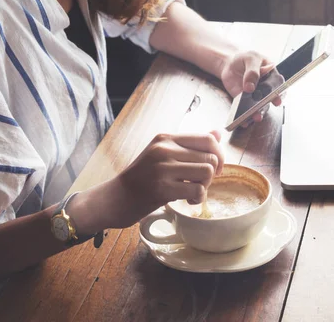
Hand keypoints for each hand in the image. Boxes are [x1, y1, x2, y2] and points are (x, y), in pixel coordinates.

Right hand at [69, 131, 224, 232]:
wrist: (114, 199)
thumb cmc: (141, 178)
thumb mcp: (163, 154)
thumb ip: (191, 144)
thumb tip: (219, 132)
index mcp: (166, 138)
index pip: (207, 139)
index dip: (219, 155)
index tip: (216, 168)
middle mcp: (164, 149)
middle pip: (210, 157)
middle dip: (212, 174)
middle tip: (198, 184)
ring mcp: (162, 168)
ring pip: (207, 173)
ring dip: (205, 187)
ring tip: (192, 192)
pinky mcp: (162, 189)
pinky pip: (197, 190)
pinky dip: (198, 199)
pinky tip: (187, 201)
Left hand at [220, 50, 282, 124]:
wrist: (229, 63)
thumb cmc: (244, 58)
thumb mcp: (250, 58)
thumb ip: (252, 72)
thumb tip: (251, 87)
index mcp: (271, 75)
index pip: (277, 85)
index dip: (278, 93)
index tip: (276, 100)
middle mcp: (266, 88)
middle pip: (268, 98)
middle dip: (266, 105)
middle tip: (264, 110)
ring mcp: (255, 95)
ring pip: (259, 106)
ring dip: (257, 113)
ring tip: (254, 117)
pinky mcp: (244, 101)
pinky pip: (245, 109)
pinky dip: (245, 116)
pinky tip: (243, 121)